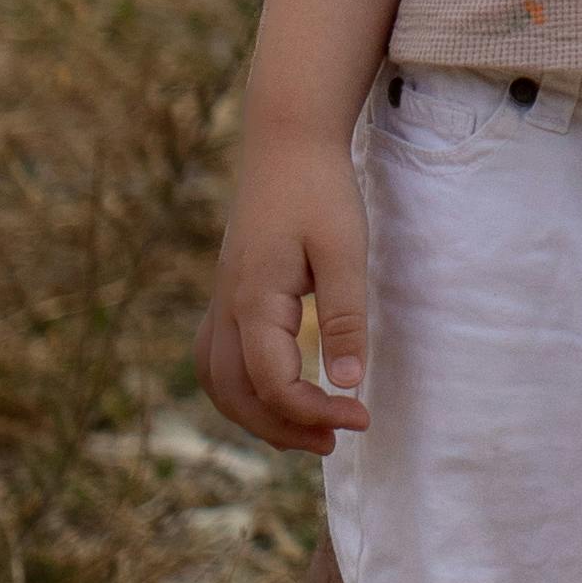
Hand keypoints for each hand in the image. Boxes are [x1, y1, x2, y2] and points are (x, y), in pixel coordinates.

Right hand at [205, 125, 373, 453]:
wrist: (286, 141)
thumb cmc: (320, 190)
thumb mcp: (344, 251)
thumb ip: (345, 318)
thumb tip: (347, 383)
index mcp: (254, 302)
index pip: (274, 384)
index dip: (316, 412)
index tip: (363, 417)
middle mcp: (227, 307)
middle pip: (236, 395)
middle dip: (283, 428)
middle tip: (337, 441)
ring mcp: (221, 300)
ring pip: (218, 381)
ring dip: (256, 415)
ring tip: (307, 432)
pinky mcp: (229, 293)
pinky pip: (218, 359)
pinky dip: (241, 390)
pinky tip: (278, 395)